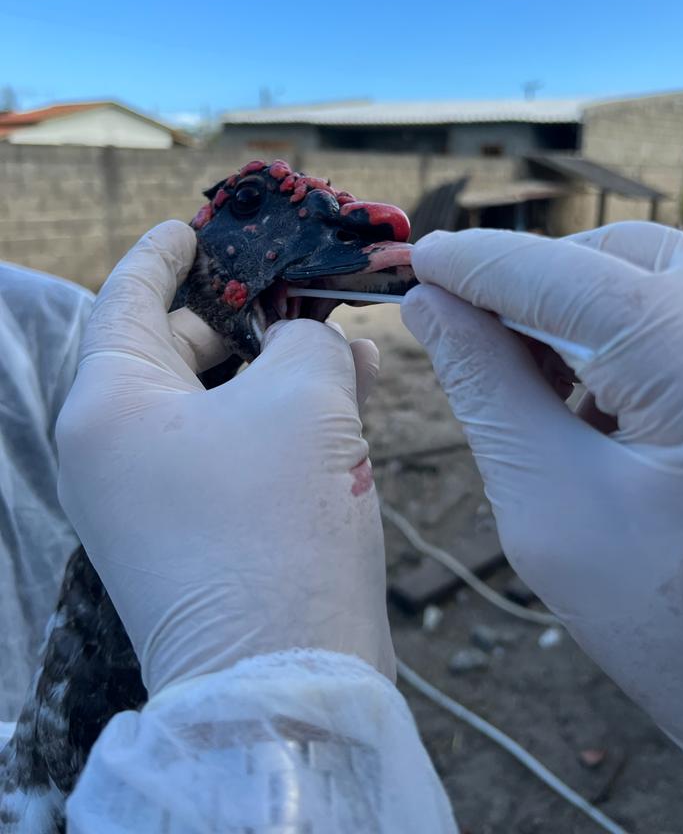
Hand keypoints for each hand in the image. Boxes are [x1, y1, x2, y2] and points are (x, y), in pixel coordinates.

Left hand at [56, 221, 394, 695]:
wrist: (286, 679)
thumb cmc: (278, 525)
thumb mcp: (306, 399)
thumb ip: (308, 341)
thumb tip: (309, 340)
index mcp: (111, 404)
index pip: (127, 295)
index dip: (168, 250)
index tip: (198, 224)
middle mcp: (116, 449)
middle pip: (178, 347)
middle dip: (250, 313)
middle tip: (305, 284)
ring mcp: (154, 496)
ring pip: (219, 401)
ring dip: (282, 367)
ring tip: (349, 340)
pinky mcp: (197, 531)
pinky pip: (236, 449)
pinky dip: (283, 419)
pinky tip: (350, 394)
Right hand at [402, 223, 682, 827]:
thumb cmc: (677, 635)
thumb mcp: (555, 512)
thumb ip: (488, 390)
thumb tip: (433, 306)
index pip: (579, 280)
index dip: (486, 263)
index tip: (419, 259)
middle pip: (628, 259)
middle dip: (536, 282)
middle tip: (466, 330)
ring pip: (664, 275)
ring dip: (581, 306)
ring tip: (532, 385)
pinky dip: (630, 332)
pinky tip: (596, 403)